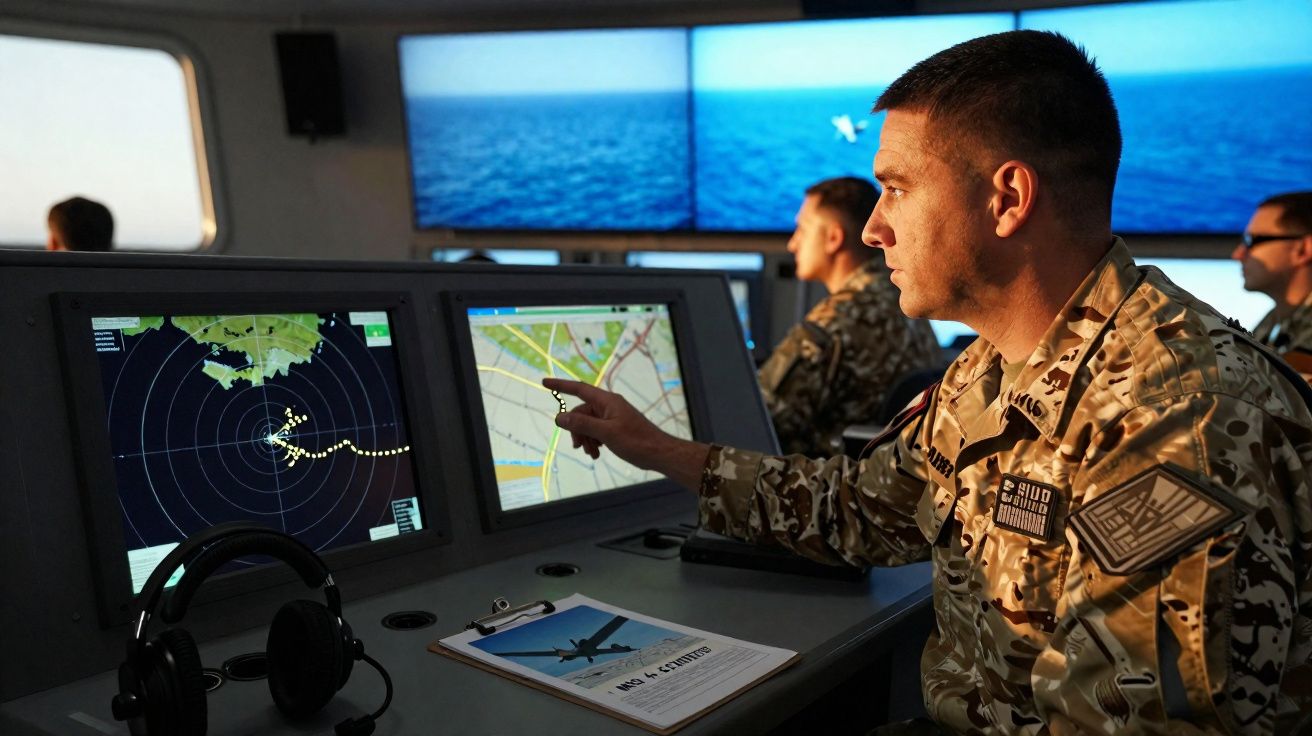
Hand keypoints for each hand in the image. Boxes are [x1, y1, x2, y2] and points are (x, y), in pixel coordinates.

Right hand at [543, 378, 709, 488]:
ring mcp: (612, 417)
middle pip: (581, 413)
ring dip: (586, 439)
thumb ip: (582, 425)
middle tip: (579, 447)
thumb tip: (559, 417)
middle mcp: (608, 406)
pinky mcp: (616, 428)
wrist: (658, 453)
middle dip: (577, 430)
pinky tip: (597, 453)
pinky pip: (597, 431)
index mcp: (607, 401)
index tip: (544, 382)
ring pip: (588, 424)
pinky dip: (594, 441)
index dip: (561, 385)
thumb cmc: (636, 441)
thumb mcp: (606, 433)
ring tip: (592, 454)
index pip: (579, 389)